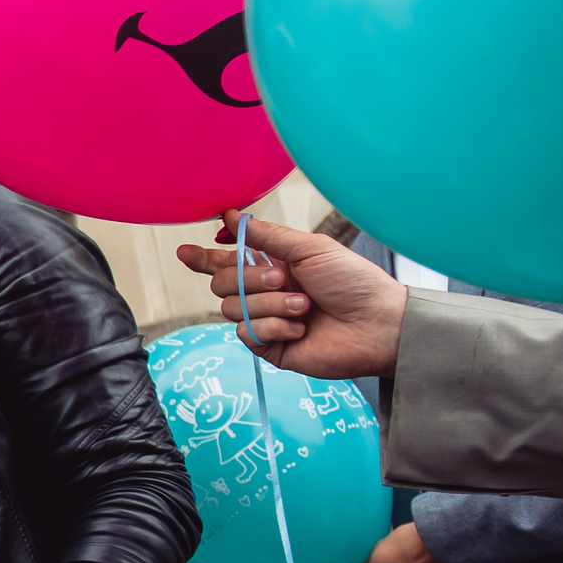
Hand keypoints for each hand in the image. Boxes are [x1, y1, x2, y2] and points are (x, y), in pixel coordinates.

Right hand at [173, 211, 407, 380]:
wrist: (377, 324)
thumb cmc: (353, 282)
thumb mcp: (310, 249)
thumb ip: (267, 236)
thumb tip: (233, 217)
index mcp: (273, 266)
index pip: (227, 262)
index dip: (204, 258)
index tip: (185, 251)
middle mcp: (265, 293)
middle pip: (221, 284)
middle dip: (247, 279)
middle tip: (281, 279)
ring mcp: (266, 320)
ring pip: (232, 309)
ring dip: (269, 304)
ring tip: (303, 307)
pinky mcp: (269, 346)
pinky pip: (247, 333)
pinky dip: (274, 326)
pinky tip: (300, 328)